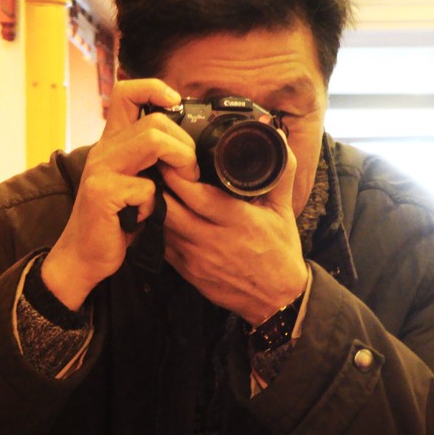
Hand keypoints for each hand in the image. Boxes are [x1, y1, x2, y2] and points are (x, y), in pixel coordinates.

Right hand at [42, 79, 198, 310]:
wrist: (84, 257)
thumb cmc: (115, 221)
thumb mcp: (134, 183)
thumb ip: (151, 162)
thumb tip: (190, 147)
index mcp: (112, 142)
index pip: (126, 92)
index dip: (154, 88)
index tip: (176, 102)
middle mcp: (104, 150)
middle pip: (155, 121)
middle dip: (184, 145)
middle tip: (190, 171)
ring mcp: (101, 170)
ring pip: (152, 141)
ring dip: (179, 162)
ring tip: (181, 183)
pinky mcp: (102, 194)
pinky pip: (146, 188)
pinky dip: (154, 205)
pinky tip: (144, 217)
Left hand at [162, 134, 307, 325]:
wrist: (277, 300)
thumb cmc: (280, 250)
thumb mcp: (283, 210)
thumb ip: (279, 171)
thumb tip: (275, 134)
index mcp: (237, 221)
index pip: (196, 195)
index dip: (177, 174)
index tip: (169, 155)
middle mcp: (212, 240)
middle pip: (171, 209)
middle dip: (159, 185)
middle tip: (152, 165)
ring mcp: (196, 259)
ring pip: (162, 227)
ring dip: (155, 205)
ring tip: (149, 184)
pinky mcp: (187, 272)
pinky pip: (163, 246)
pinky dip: (156, 228)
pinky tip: (155, 212)